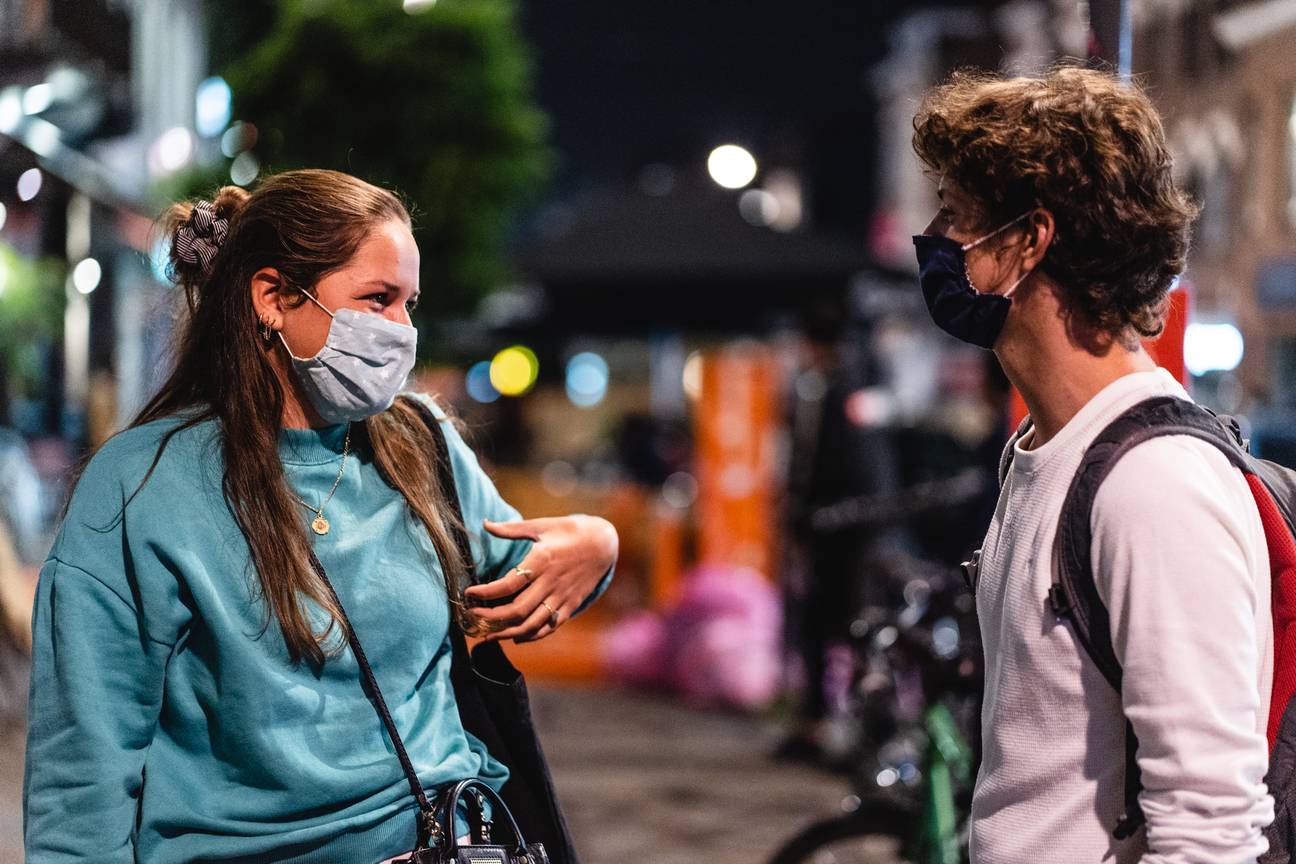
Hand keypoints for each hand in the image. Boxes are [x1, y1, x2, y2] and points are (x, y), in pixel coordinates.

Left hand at [465, 514, 617, 642]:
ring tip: (488, 634)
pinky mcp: (571, 605)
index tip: (468, 594)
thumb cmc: (569, 531)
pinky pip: (549, 626)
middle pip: (517, 609)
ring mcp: (562, 596)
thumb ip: (511, 529)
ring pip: (532, 624)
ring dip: (507, 633)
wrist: (604, 543)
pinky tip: (515, 637)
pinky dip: (531, 636)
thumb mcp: (541, 525)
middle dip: (491, 618)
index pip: (507, 584)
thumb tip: (485, 523)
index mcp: (542, 560)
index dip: (485, 592)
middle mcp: (551, 581)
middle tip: (472, 618)